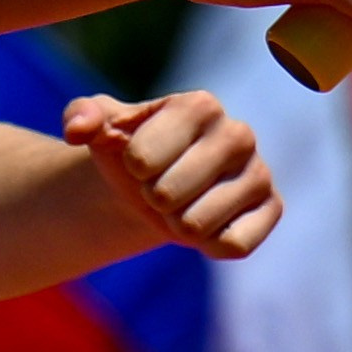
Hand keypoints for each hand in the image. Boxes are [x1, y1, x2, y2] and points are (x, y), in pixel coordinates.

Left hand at [63, 92, 281, 259]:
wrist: (159, 182)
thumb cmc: (130, 149)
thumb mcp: (100, 128)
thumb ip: (82, 116)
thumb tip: (79, 130)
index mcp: (200, 105)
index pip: (143, 159)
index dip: (130, 168)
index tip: (139, 160)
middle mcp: (239, 134)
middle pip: (167, 195)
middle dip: (151, 199)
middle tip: (159, 188)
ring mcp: (259, 172)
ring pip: (197, 224)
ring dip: (176, 225)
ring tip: (182, 206)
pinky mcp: (272, 208)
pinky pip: (235, 245)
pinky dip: (209, 245)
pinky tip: (208, 225)